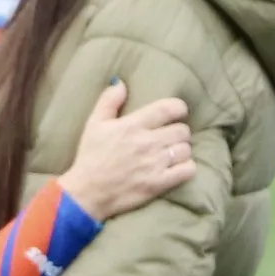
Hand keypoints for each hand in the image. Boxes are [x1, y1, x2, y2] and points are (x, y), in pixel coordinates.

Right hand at [62, 80, 196, 220]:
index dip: (179, 108)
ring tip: (174, 152)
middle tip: (172, 136)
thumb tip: (121, 82)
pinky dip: (187, 167)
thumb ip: (108, 101)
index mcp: (133, 125)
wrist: (87, 192)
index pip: (168, 109)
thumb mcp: (94, 124)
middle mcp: (147, 142)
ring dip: (182, 150)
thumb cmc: (90, 156)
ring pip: (186, 149)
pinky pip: (187, 170)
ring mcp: (154, 164)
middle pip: (182, 130)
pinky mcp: (159, 183)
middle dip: (179, 131)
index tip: (178, 112)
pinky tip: (178, 167)